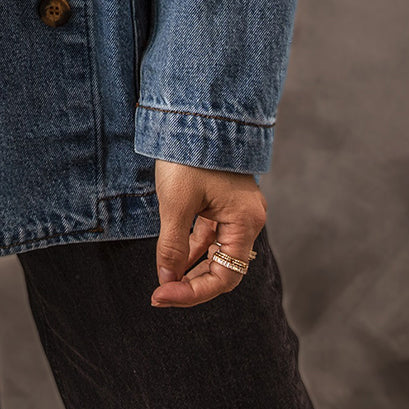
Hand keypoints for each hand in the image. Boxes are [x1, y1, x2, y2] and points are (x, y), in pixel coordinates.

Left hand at [150, 159, 265, 308]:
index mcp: (245, 221)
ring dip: (191, 268)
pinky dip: (192, 248)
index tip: (162, 296)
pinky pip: (211, 235)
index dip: (193, 292)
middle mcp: (248, 219)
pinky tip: (172, 258)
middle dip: (191, 284)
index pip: (225, 276)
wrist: (192, 113)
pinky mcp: (223, 201)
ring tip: (163, 281)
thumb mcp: (176, 204)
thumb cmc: (187, 155)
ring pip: (216, 253)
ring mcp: (236, 210)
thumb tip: (167, 281)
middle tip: (159, 295)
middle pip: (223, 268)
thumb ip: (173, 246)